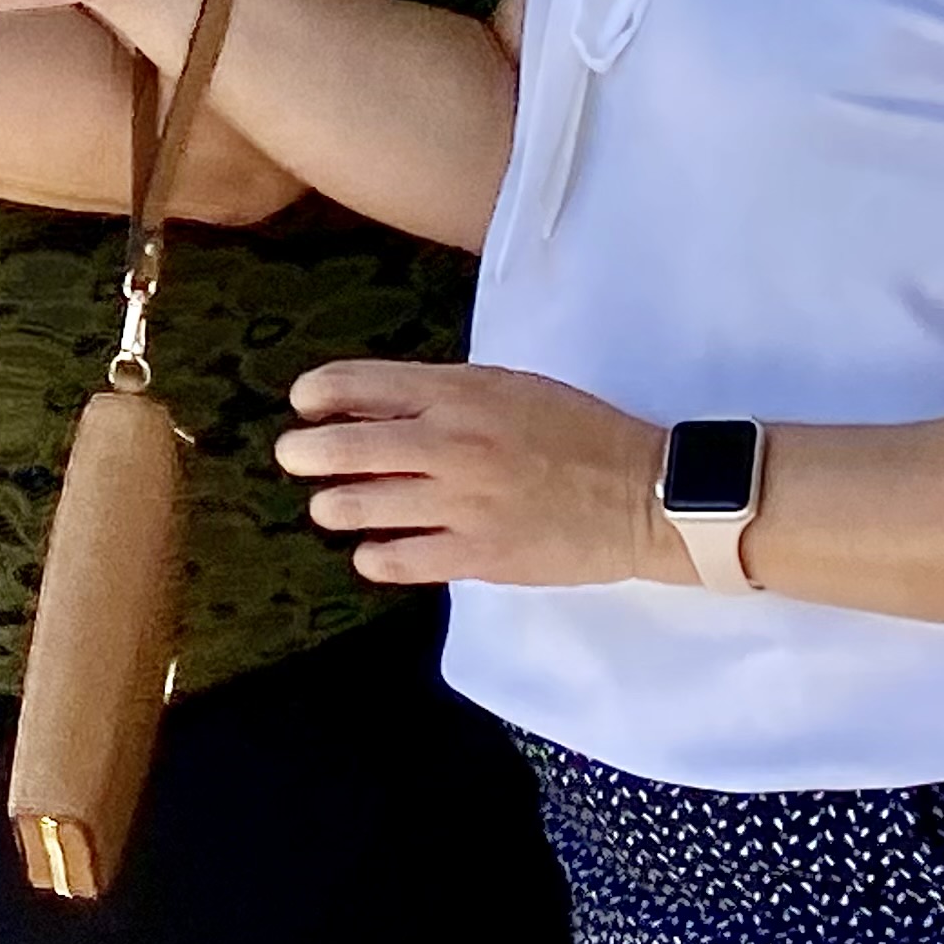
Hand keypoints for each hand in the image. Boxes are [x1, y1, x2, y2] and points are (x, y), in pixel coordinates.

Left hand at [274, 359, 685, 589]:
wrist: (649, 494)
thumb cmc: (577, 432)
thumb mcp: (505, 388)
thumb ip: (436, 393)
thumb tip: (364, 403)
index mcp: (457, 394)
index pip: (354, 383)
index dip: (315, 394)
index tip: (304, 406)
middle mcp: (450, 444)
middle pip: (342, 447)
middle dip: (303, 453)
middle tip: (293, 458)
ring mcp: (462, 503)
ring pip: (359, 505)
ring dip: (333, 506)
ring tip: (333, 506)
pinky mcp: (479, 555)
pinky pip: (398, 559)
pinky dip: (372, 555)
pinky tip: (373, 550)